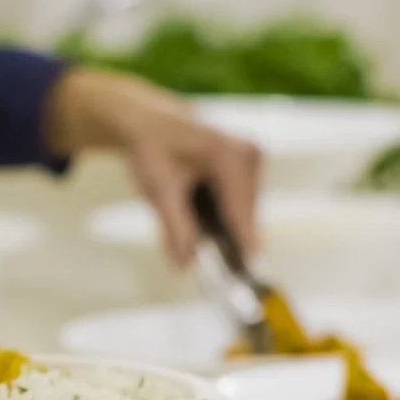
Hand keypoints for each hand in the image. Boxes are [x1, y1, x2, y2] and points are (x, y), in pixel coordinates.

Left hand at [44, 67, 262, 266]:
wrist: (147, 119)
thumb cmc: (151, 148)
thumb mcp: (159, 191)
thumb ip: (176, 229)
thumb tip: (187, 266)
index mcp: (231, 158)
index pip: (242, 217)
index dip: (244, 252)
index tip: (248, 280)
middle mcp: (250, 154)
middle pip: (243, 217)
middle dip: (223, 242)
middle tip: (197, 262)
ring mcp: (252, 157)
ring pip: (242, 211)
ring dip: (219, 227)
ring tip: (184, 213)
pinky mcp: (247, 163)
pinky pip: (238, 201)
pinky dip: (220, 213)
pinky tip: (194, 206)